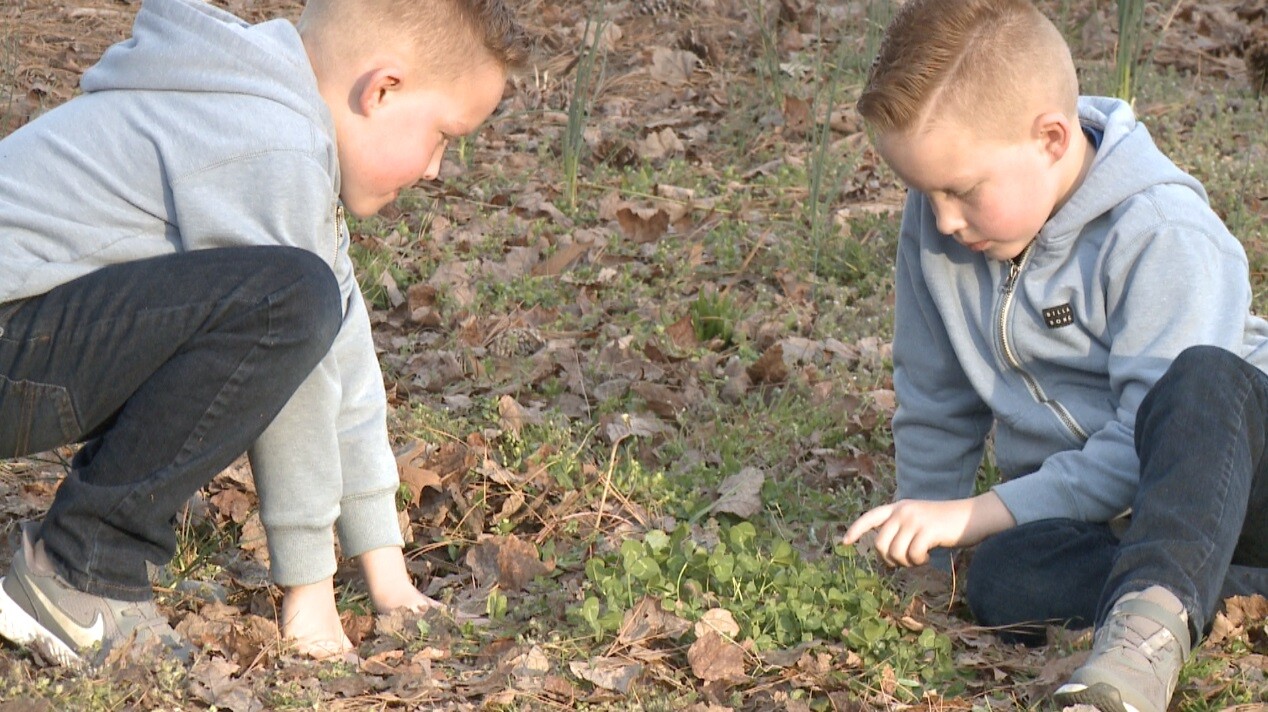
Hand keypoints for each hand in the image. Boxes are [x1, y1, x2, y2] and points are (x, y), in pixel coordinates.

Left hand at [842, 492, 1014, 566]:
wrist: (972, 516)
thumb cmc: (945, 524)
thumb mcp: (919, 520)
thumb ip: (902, 529)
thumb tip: (885, 553)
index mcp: (899, 507)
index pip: (870, 517)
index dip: (856, 530)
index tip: (845, 542)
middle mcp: (903, 511)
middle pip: (879, 544)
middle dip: (889, 559)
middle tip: (905, 562)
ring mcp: (915, 520)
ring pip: (895, 553)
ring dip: (906, 563)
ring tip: (919, 558)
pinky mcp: (927, 530)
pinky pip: (912, 555)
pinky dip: (918, 561)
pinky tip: (928, 557)